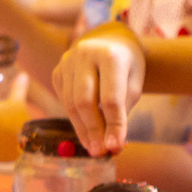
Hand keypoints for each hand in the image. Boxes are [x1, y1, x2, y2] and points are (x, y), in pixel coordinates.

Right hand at [53, 27, 145, 155]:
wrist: (110, 40)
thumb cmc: (127, 65)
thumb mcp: (134, 84)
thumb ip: (123, 112)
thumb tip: (112, 146)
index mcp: (110, 55)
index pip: (111, 98)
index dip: (113, 125)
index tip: (115, 147)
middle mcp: (84, 54)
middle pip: (84, 101)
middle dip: (93, 130)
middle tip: (101, 152)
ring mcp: (66, 61)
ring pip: (70, 104)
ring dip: (82, 129)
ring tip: (93, 147)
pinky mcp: (57, 71)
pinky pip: (63, 100)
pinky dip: (74, 118)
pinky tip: (85, 130)